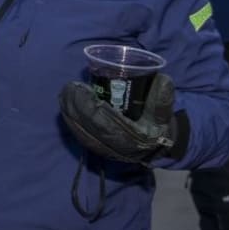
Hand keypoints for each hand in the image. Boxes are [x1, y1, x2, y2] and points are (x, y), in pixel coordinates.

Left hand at [58, 73, 185, 164]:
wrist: (156, 148)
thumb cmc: (158, 127)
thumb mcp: (164, 115)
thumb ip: (162, 99)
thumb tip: (162, 79)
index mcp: (133, 141)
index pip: (106, 124)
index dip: (90, 108)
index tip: (82, 89)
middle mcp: (116, 148)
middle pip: (89, 128)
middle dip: (76, 108)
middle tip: (69, 87)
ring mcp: (105, 149)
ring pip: (81, 132)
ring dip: (70, 112)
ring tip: (65, 93)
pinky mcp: (97, 147)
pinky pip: (80, 135)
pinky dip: (70, 121)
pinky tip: (65, 106)